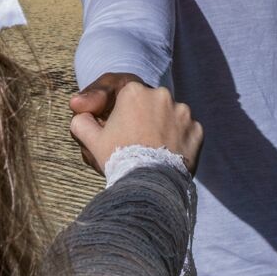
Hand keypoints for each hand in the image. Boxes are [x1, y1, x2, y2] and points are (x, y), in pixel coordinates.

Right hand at [69, 80, 202, 176]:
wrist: (149, 184)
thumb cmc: (119, 158)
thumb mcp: (91, 139)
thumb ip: (81, 121)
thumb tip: (80, 113)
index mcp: (134, 91)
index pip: (126, 97)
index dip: (121, 115)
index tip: (121, 133)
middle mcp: (161, 94)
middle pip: (150, 105)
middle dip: (144, 120)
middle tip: (137, 143)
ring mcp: (183, 112)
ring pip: (170, 117)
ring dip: (163, 129)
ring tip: (153, 151)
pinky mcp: (197, 129)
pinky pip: (187, 131)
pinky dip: (180, 141)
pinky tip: (169, 155)